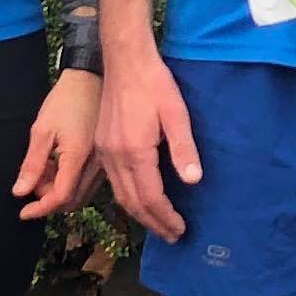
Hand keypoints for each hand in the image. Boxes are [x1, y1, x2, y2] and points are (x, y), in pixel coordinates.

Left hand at [13, 67, 100, 219]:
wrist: (91, 80)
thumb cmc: (65, 100)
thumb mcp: (42, 130)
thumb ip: (32, 164)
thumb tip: (20, 191)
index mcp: (78, 158)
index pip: (60, 197)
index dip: (40, 208)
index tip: (23, 212)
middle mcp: (95, 166)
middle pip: (71, 200)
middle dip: (48, 198)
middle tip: (31, 180)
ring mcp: (103, 163)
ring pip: (80, 194)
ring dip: (58, 190)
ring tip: (43, 168)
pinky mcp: (105, 159)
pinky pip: (87, 182)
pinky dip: (68, 181)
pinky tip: (56, 164)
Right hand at [98, 41, 201, 238]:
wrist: (125, 60)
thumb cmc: (155, 84)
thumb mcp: (176, 114)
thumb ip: (184, 149)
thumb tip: (193, 181)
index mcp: (135, 151)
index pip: (150, 197)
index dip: (166, 217)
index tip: (180, 229)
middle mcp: (115, 156)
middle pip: (132, 202)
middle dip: (153, 223)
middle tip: (172, 235)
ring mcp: (105, 151)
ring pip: (120, 195)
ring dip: (139, 214)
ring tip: (159, 224)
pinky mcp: (101, 145)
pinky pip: (113, 182)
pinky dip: (128, 198)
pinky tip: (140, 199)